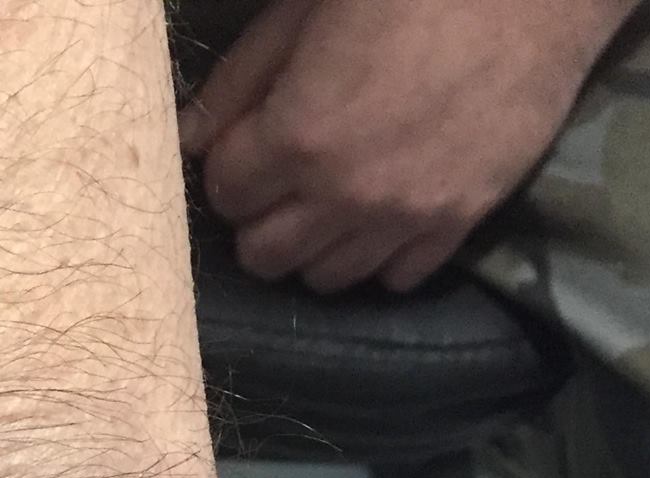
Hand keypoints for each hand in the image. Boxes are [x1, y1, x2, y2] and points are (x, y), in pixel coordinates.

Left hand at [179, 0, 633, 291]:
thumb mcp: (307, 8)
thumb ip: (243, 79)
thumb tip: (192, 137)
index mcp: (298, 135)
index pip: (225, 194)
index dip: (231, 167)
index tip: (249, 143)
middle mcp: (343, 197)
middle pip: (264, 255)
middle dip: (261, 219)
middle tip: (281, 179)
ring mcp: (403, 220)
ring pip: (324, 279)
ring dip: (315, 244)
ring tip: (331, 197)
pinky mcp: (457, 225)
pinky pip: (394, 278)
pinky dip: (379, 256)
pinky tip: (383, 212)